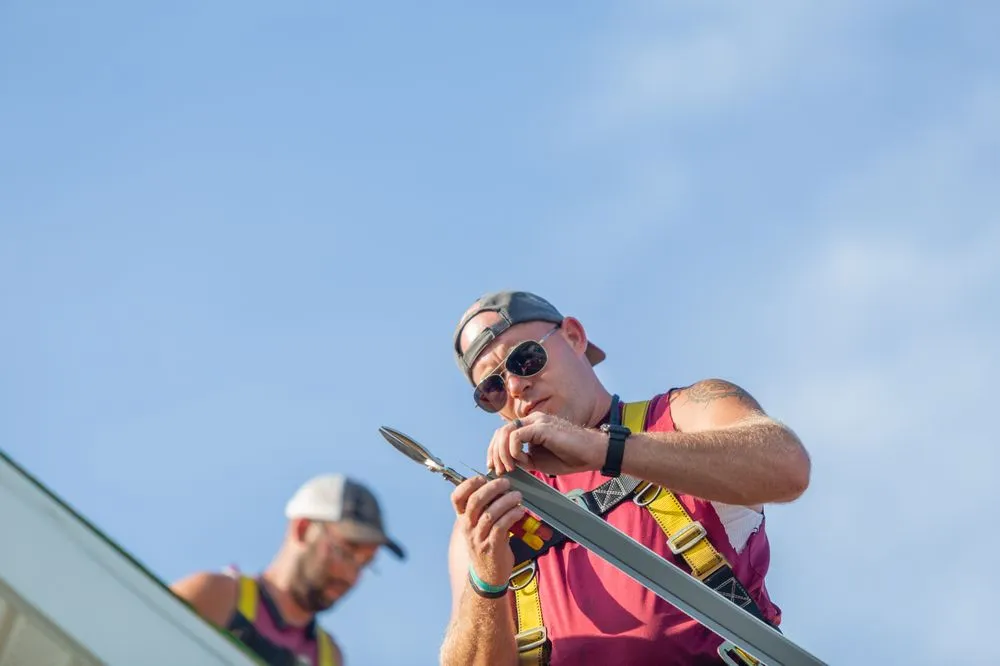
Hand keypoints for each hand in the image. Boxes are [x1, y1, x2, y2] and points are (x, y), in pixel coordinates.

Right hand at [450, 475, 525, 586]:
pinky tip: (520, 510)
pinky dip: (512, 515)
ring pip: (490, 514)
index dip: (468, 484)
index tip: (483, 478)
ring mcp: (479, 538)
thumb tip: (498, 485)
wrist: (488, 575)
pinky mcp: (492, 547)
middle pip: (475, 502)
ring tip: (518, 495)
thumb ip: (484, 508)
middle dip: (492, 488)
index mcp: (463, 519)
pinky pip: (501, 527)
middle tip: (506, 483)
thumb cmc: (486, 544)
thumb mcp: (479, 526)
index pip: (456, 498)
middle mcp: (468, 528)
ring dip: (506, 501)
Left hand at [489, 412, 606, 475]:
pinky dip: (512, 450)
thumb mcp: (539, 461)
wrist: (592, 453)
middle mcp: (532, 420)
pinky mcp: (542, 427)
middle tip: (496, 470)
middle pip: (501, 431)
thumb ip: (523, 459)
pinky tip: (519, 461)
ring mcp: (537, 421)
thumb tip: (506, 464)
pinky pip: (516, 435)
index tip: (494, 467)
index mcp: (531, 427)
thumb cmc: (570, 457)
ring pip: (506, 432)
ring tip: (508, 468)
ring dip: (502, 453)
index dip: (495, 450)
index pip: (504, 433)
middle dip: (494, 452)